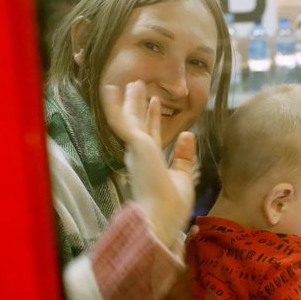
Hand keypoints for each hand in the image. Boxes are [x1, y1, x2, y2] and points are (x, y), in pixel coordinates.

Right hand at [100, 81, 197, 248]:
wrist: (162, 217)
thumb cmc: (172, 206)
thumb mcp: (184, 176)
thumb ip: (185, 156)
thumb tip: (189, 134)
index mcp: (150, 163)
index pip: (151, 135)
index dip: (153, 118)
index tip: (155, 102)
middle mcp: (140, 155)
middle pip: (138, 123)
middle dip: (138, 104)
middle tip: (138, 86)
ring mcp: (136, 149)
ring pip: (129, 118)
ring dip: (129, 100)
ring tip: (131, 82)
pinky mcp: (135, 144)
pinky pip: (121, 120)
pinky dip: (115, 104)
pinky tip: (111, 89)